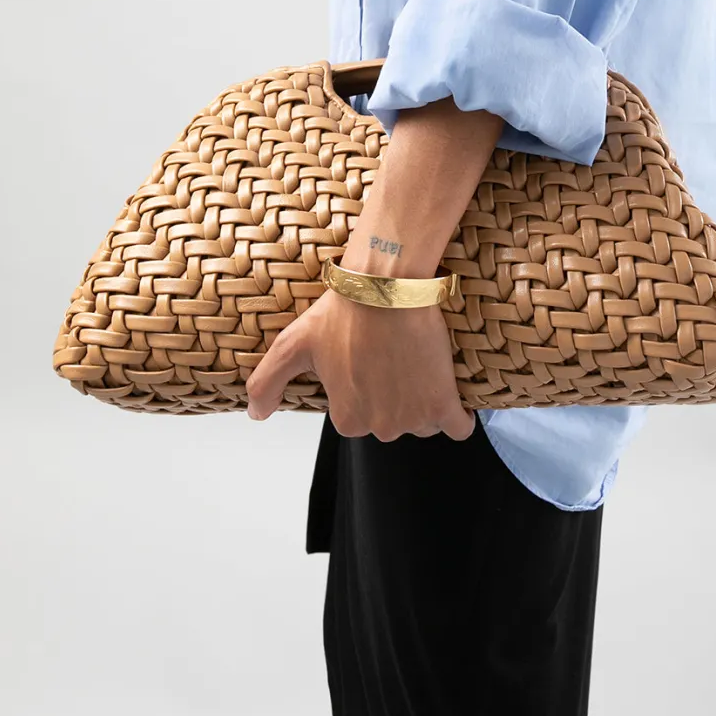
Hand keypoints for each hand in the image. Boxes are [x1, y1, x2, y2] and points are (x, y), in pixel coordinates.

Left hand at [244, 283, 474, 440]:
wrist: (387, 288)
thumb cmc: (341, 312)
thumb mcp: (293, 345)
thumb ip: (267, 382)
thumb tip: (257, 415)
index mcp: (346, 419)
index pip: (362, 417)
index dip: (367, 390)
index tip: (371, 363)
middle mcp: (379, 427)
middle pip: (395, 423)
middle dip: (396, 399)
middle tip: (394, 360)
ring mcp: (414, 419)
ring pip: (425, 424)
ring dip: (424, 404)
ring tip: (417, 366)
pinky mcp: (444, 405)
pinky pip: (459, 427)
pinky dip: (457, 416)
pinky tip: (447, 392)